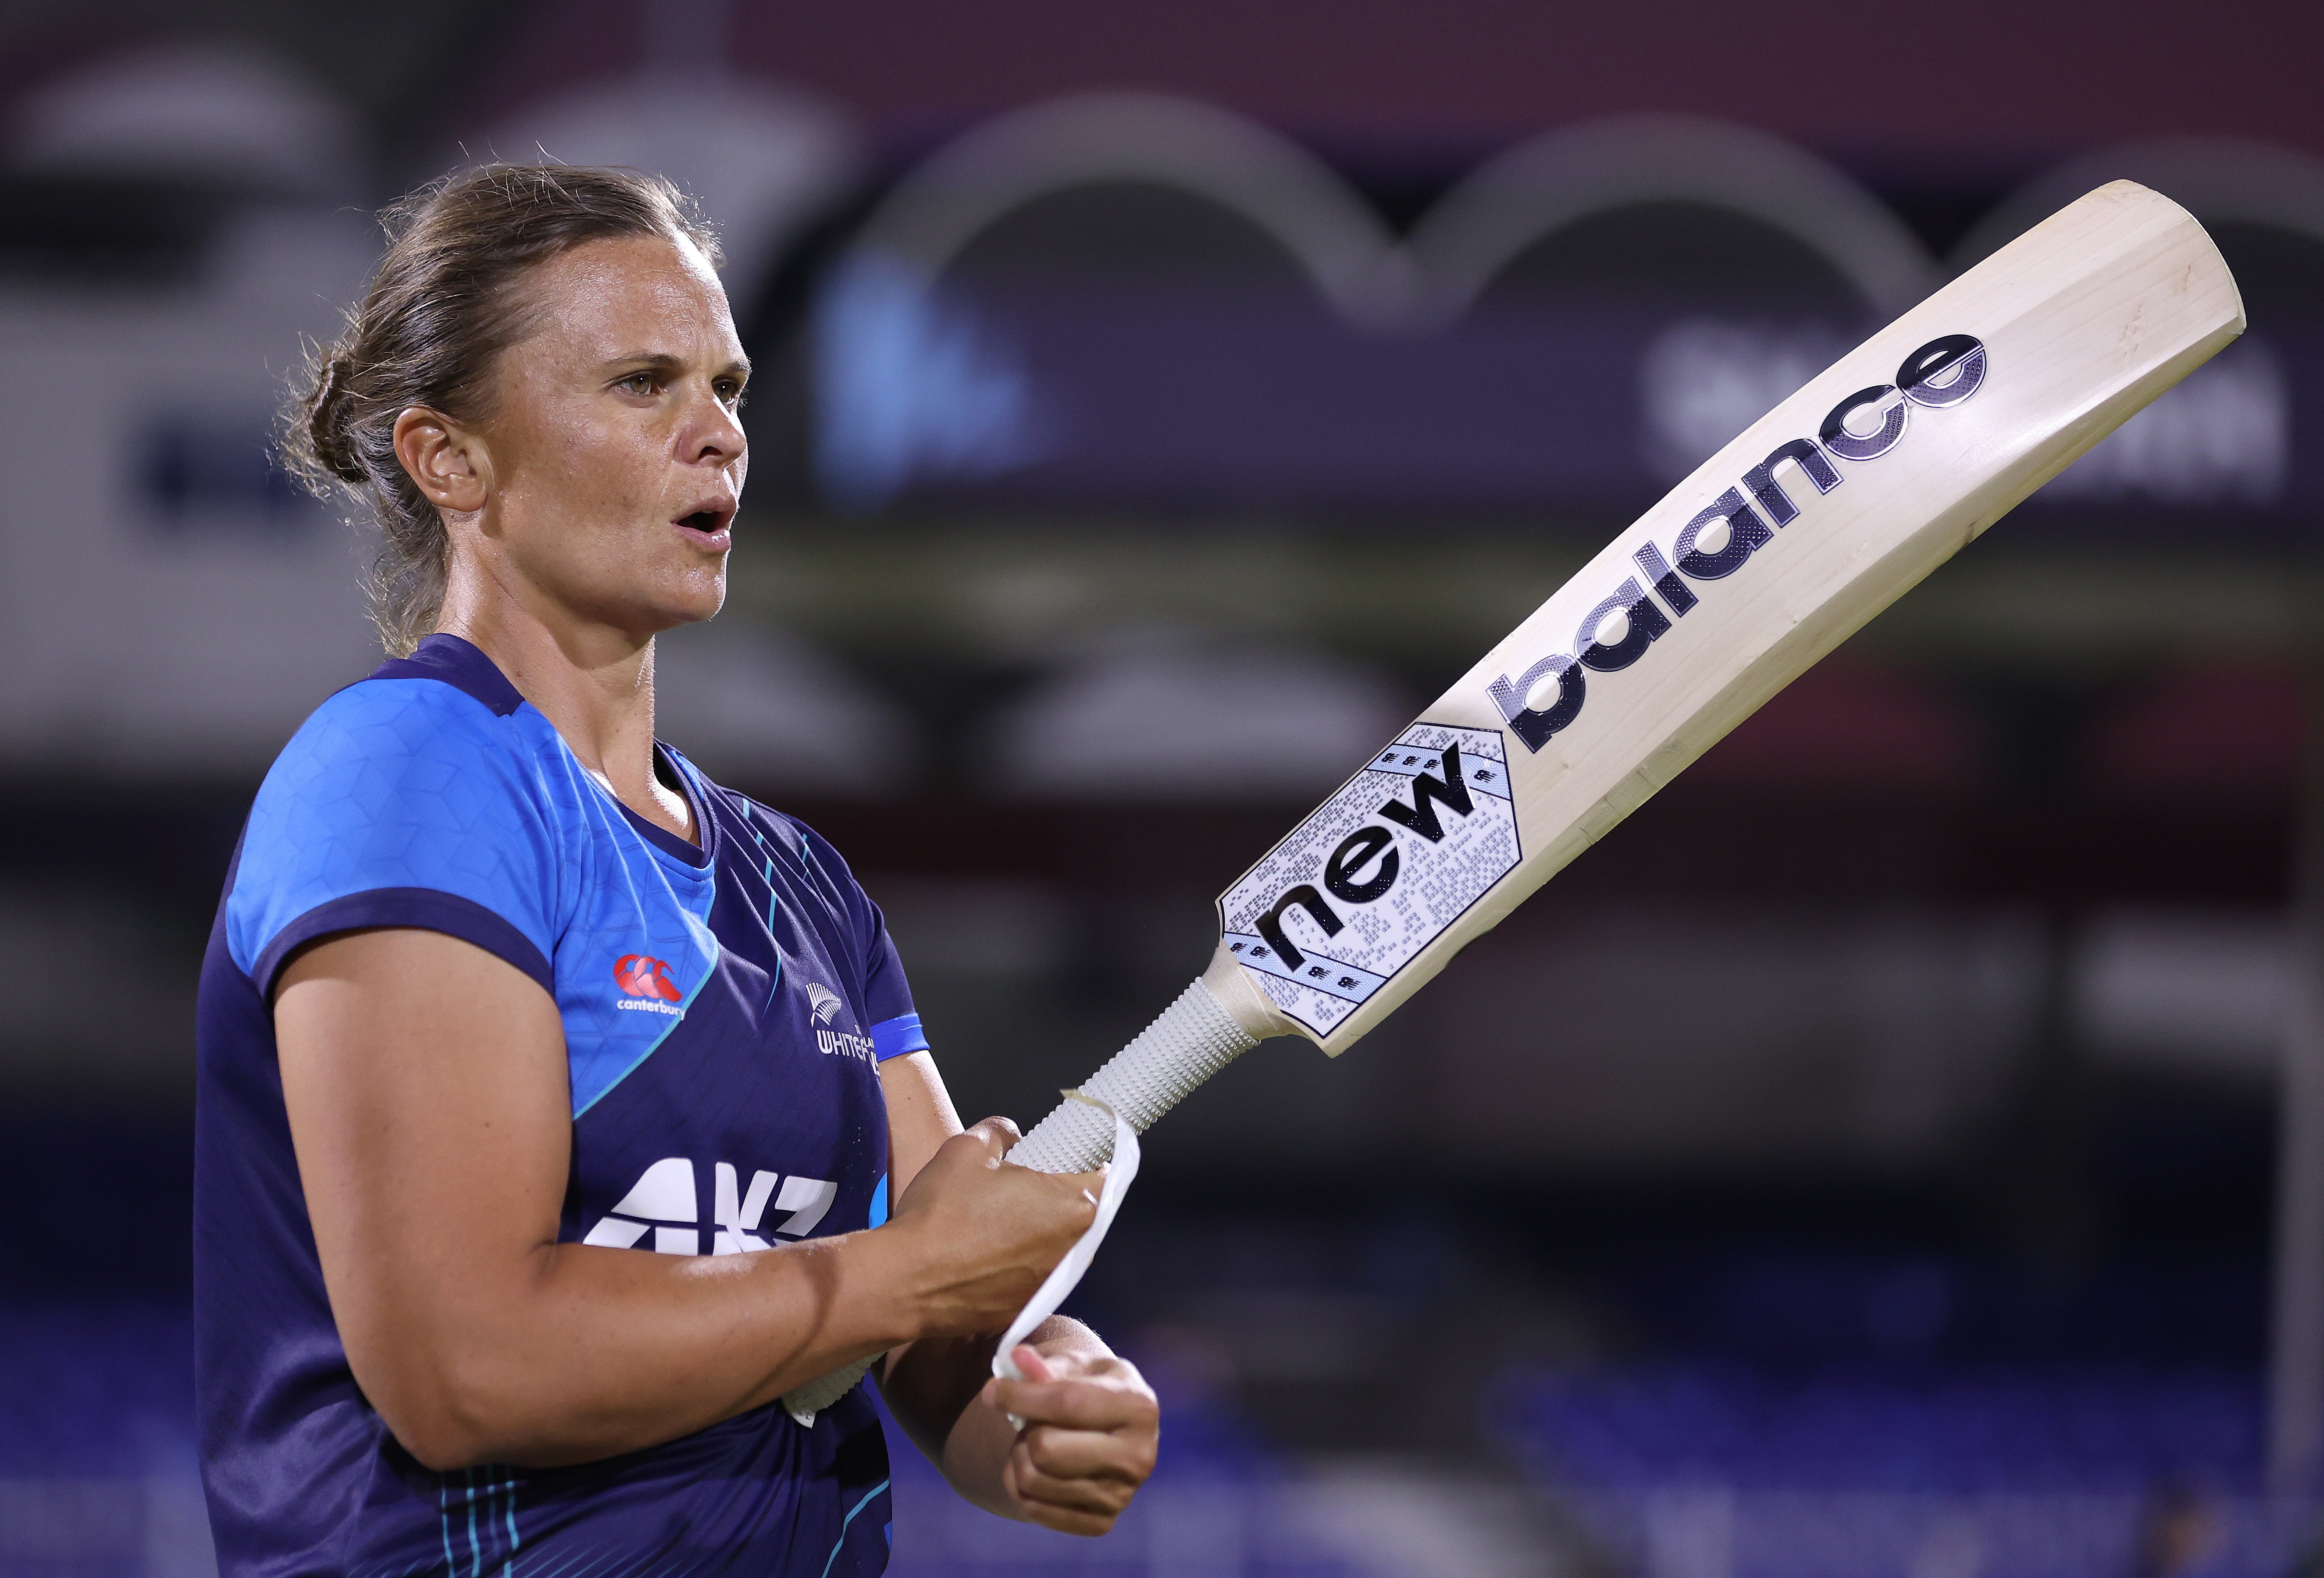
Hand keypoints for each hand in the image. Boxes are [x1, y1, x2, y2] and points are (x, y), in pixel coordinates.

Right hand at [885, 1118, 1101, 1338]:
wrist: (905, 1282)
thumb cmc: (940, 1214)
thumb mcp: (967, 1149)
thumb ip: (1000, 1132)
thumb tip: (1011, 1134)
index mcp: (1073, 1204)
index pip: (1105, 1174)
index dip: (1086, 1161)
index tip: (1067, 1157)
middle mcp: (1074, 1250)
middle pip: (1082, 1213)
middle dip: (1058, 1197)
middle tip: (1022, 1185)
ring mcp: (1051, 1283)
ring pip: (1058, 1246)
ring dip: (1038, 1231)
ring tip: (998, 1220)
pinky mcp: (1026, 1307)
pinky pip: (1034, 1275)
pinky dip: (1018, 1262)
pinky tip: (985, 1252)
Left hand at [983, 1345, 1159, 1535]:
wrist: (1105, 1427)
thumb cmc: (1087, 1387)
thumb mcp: (1073, 1365)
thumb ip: (1044, 1364)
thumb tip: (1016, 1359)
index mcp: (1139, 1407)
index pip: (1067, 1403)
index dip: (1020, 1396)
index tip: (992, 1391)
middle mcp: (1139, 1456)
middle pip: (1047, 1450)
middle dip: (1024, 1430)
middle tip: (1027, 1420)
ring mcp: (1122, 1495)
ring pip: (1034, 1481)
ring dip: (1018, 1456)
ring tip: (1032, 1440)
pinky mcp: (1102, 1523)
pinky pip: (1035, 1509)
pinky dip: (1019, 1486)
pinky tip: (1032, 1466)